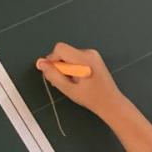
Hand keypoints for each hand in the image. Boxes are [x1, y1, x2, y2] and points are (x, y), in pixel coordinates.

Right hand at [37, 44, 151, 151]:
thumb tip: (40, 63)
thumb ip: (53, 75)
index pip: (59, 48)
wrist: (111, 103)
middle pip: (64, 52)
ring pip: (69, 56)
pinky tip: (77, 80)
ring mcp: (93, 54)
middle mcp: (89, 52)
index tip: (54, 73)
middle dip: (59, 65)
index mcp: (83, 58)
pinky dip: (73, 67)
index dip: (52, 60)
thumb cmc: (91, 98)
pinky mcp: (94, 58)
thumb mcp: (68, 89)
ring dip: (66, 68)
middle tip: (63, 82)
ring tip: (72, 83)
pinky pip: (76, 58)